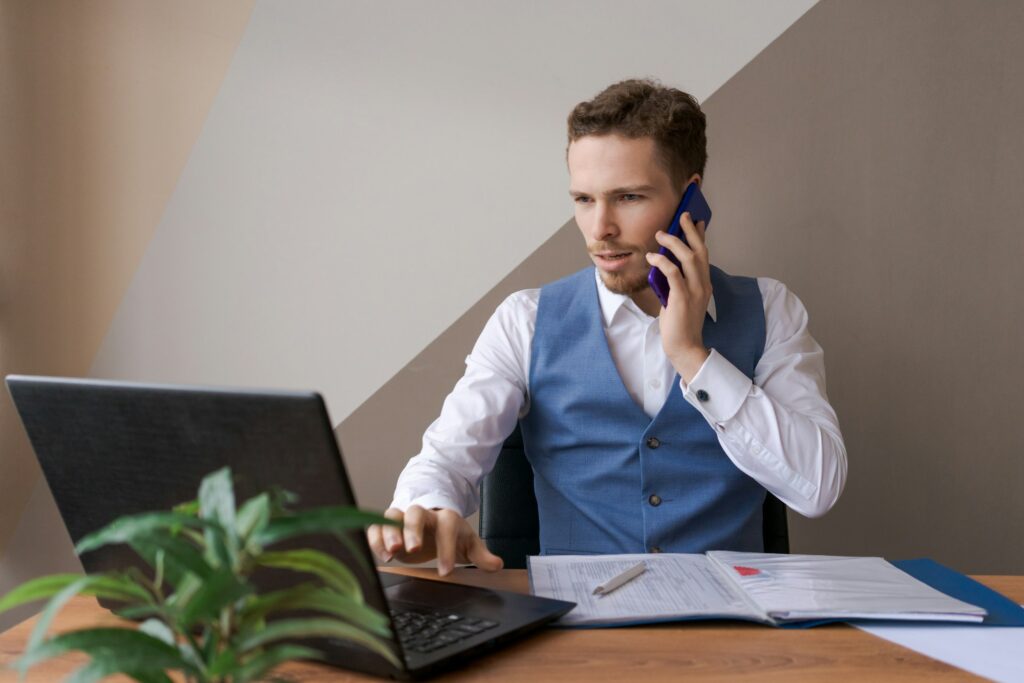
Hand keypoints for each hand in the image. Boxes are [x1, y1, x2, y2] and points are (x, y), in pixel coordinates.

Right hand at [366, 505, 503, 576]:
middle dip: (412, 530)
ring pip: (392, 515)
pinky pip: (376, 526)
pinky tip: (381, 556)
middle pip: (416, 513)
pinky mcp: (387, 526)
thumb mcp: (468, 544)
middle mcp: (423, 514)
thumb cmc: (449, 534)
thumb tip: (497, 565)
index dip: (447, 548)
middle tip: (411, 550)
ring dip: (390, 532)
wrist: (431, 521)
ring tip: (392, 553)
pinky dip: (375, 538)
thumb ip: (481, 555)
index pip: (447, 527)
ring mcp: (403, 517)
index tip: (447, 571)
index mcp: (446, 518)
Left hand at [645, 211, 711, 382]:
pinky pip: (674, 273)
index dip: (700, 236)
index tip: (696, 221)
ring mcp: (695, 291)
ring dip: (674, 243)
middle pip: (699, 250)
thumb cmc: (678, 324)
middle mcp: (703, 284)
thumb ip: (676, 282)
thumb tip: (664, 265)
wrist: (684, 346)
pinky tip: (652, 257)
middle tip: (682, 216)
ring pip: (688, 258)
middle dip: (690, 231)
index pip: (704, 255)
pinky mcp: (682, 298)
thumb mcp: (679, 298)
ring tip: (661, 234)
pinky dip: (663, 262)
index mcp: (704, 284)